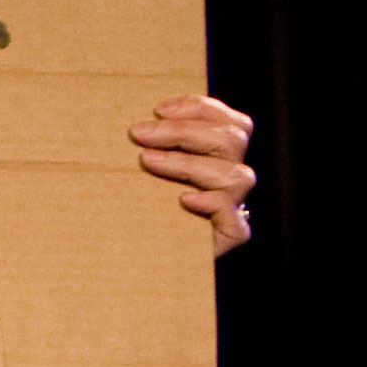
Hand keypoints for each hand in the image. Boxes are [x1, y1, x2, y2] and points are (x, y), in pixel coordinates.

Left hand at [130, 93, 256, 254]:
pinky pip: (235, 220)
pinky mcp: (227, 237)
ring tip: (148, 161)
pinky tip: (183, 199)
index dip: (200, 109)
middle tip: (139, 133)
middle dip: (182, 131)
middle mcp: (230, 178)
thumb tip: (130, 120)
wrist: (133, 257)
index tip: (158, 110)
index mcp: (219, 156)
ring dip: (187, 163)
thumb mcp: (140, 168)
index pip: (231, 123)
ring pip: (236, 176)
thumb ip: (148, 142)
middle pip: (231, 141)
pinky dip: (212, 204)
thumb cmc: (133, 204)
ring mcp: (232, 208)